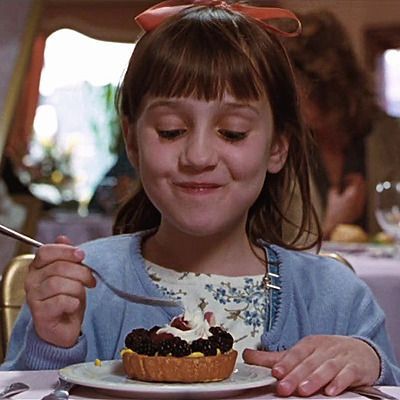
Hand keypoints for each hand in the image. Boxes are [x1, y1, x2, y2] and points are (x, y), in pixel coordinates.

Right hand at [25, 236, 95, 347]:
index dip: (66, 251)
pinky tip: (74, 305)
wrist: (64, 328)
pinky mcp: (40, 314)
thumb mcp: (71, 274)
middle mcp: (32, 281)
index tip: (82, 255)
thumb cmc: (67, 299)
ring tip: (80, 295)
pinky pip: (60, 301)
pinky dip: (73, 302)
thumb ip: (67, 256)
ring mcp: (34, 298)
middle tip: (90, 281)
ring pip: (59, 283)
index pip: (46, 251)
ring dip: (77, 289)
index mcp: (38, 268)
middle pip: (58, 267)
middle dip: (81, 272)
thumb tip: (63, 238)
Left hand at [243, 335, 379, 396]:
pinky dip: (339, 383)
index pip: (295, 353)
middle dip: (295, 375)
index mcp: (309, 344)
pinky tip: (331, 392)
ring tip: (303, 391)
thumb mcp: (302, 352)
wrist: (361, 351)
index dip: (285, 363)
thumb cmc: (327, 353)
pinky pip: (347, 375)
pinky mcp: (355, 368)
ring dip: (314, 379)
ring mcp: (340, 357)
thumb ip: (276, 358)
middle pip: (308, 362)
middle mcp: (323, 348)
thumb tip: (247, 355)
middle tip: (283, 388)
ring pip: (326, 368)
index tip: (275, 372)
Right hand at [323, 173, 366, 237]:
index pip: (358, 179)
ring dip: (356, 189)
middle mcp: (360, 198)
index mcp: (353, 193)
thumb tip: (338, 184)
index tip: (345, 178)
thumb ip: (336, 188)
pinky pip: (361, 199)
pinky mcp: (360, 210)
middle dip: (355, 182)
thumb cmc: (333, 212)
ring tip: (346, 191)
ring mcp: (361, 205)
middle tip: (346, 183)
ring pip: (363, 192)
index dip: (351, 176)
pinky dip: (356, 196)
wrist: (336, 226)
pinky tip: (347, 200)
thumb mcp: (332, 197)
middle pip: (363, 184)